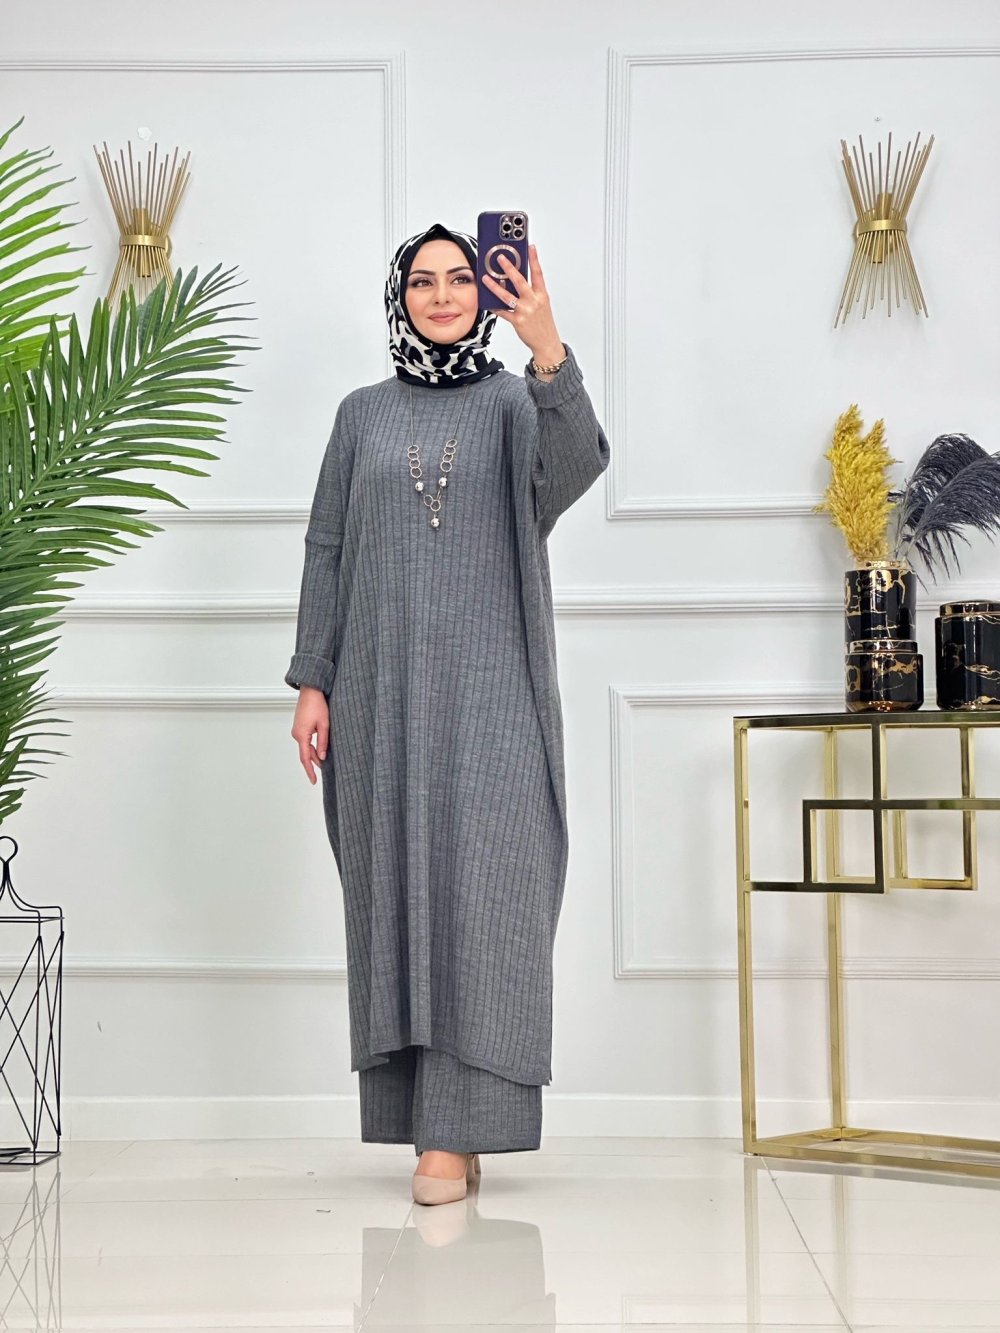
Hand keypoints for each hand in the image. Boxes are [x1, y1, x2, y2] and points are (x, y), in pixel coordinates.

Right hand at [291, 686, 328, 784]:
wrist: (311, 690)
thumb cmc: (318, 705)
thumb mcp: (324, 725)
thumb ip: (323, 742)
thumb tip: (323, 757)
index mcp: (301, 735)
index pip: (305, 758)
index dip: (310, 771)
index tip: (314, 781)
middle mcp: (296, 734)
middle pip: (306, 753)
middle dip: (316, 761)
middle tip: (327, 769)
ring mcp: (297, 730)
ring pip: (307, 746)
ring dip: (316, 752)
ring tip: (326, 758)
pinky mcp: (300, 726)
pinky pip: (306, 740)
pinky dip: (313, 745)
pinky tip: (321, 747)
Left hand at [481, 243, 563, 362]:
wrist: (546, 342)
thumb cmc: (543, 323)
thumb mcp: (542, 304)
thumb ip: (531, 293)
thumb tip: (514, 281)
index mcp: (542, 295)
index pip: (538, 273)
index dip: (534, 259)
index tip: (530, 246)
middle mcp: (534, 301)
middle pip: (520, 281)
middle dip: (509, 268)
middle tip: (500, 258)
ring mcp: (525, 311)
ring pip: (507, 296)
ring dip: (494, 286)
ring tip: (485, 278)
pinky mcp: (518, 321)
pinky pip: (503, 312)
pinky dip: (494, 307)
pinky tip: (487, 302)